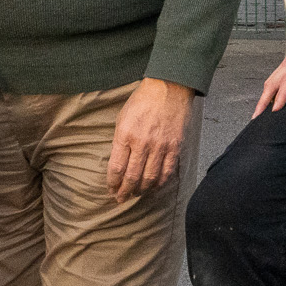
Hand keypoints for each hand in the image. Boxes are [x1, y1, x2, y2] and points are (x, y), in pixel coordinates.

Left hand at [107, 78, 195, 200]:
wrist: (169, 87)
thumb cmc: (142, 100)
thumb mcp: (122, 117)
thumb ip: (120, 141)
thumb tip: (119, 163)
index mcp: (125, 134)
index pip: (116, 168)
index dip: (113, 183)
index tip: (111, 189)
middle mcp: (142, 143)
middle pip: (132, 177)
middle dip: (124, 192)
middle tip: (121, 198)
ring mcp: (160, 146)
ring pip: (149, 178)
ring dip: (141, 190)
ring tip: (136, 194)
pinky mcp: (175, 146)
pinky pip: (166, 172)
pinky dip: (159, 183)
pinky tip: (154, 187)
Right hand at [256, 31, 285, 116]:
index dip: (282, 95)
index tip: (276, 109)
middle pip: (272, 82)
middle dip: (263, 100)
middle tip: (257, 118)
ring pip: (270, 80)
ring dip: (263, 96)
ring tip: (258, 114)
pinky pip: (274, 78)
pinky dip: (269, 90)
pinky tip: (268, 101)